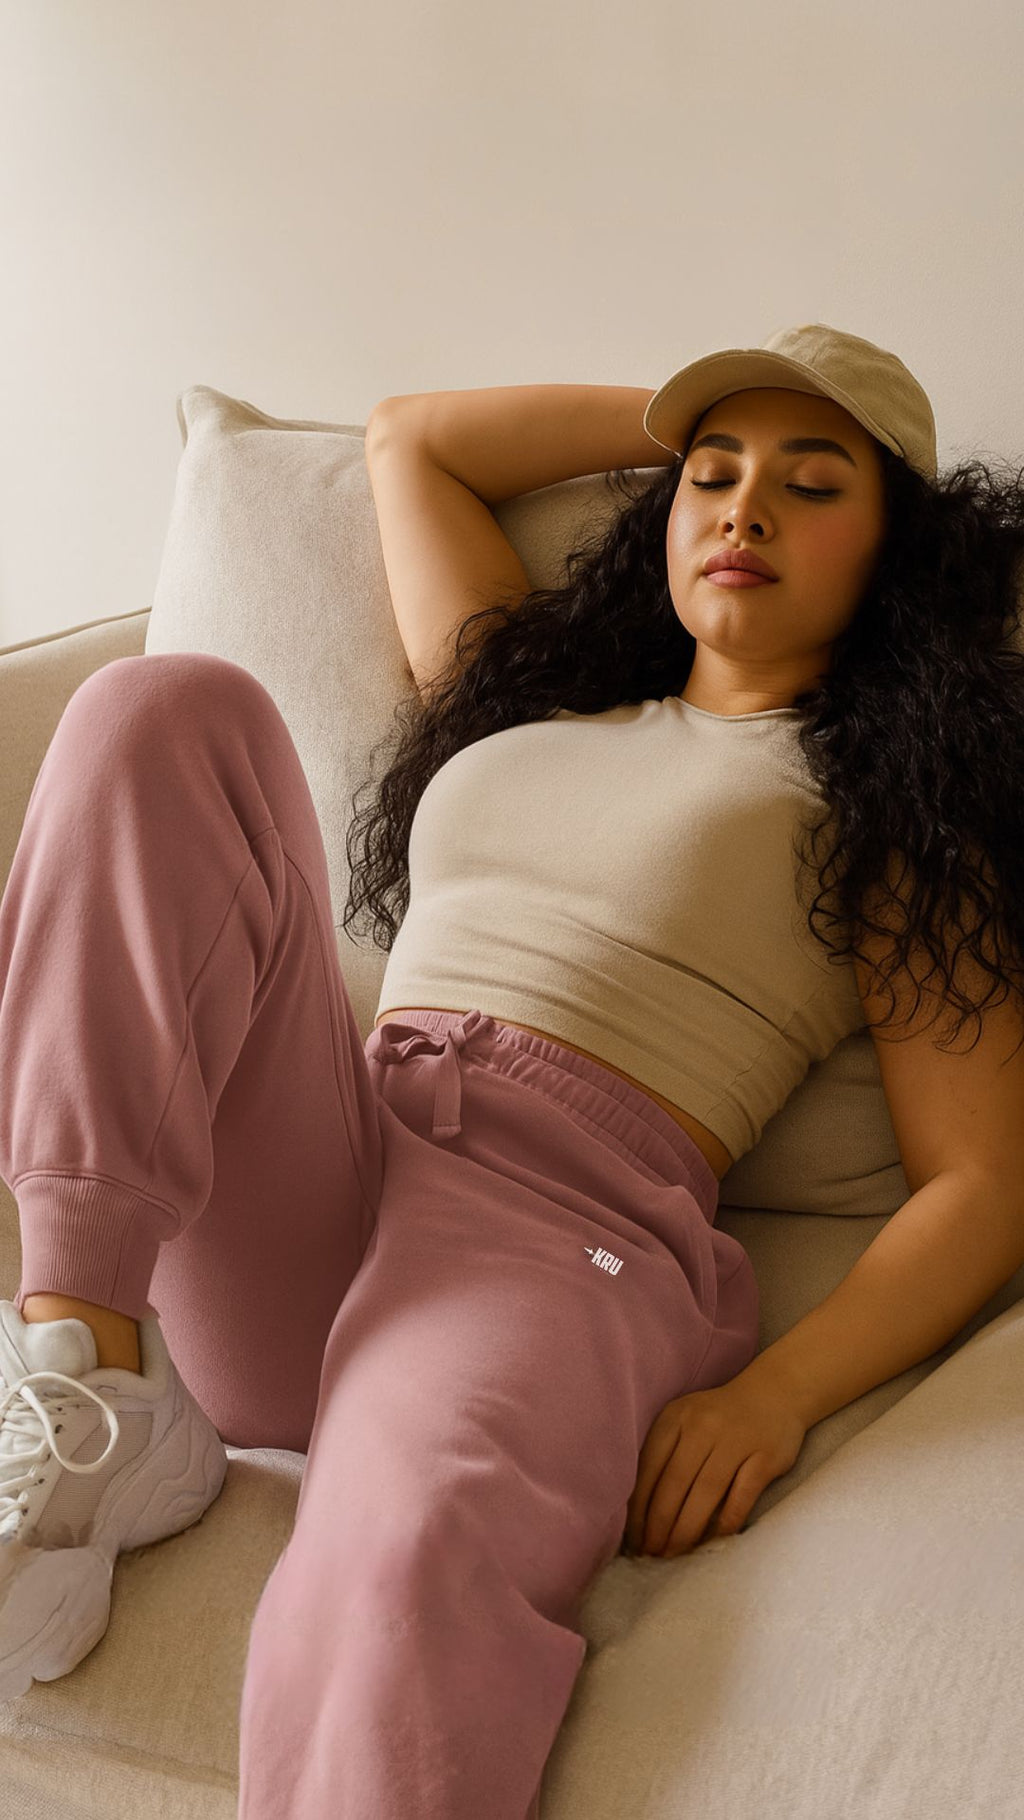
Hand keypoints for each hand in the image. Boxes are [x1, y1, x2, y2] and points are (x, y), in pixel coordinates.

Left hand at [623, 1371, 808, 1558]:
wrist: (775, 1392)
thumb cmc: (719, 1416)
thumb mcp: (685, 1420)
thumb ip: (664, 1454)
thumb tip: (639, 1510)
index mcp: (676, 1417)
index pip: (649, 1468)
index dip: (638, 1507)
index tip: (632, 1538)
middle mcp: (703, 1426)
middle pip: (674, 1484)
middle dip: (658, 1525)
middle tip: (650, 1554)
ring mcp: (736, 1441)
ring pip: (704, 1494)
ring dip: (685, 1530)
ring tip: (673, 1554)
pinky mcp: (765, 1458)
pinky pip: (740, 1499)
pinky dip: (724, 1524)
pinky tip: (711, 1542)